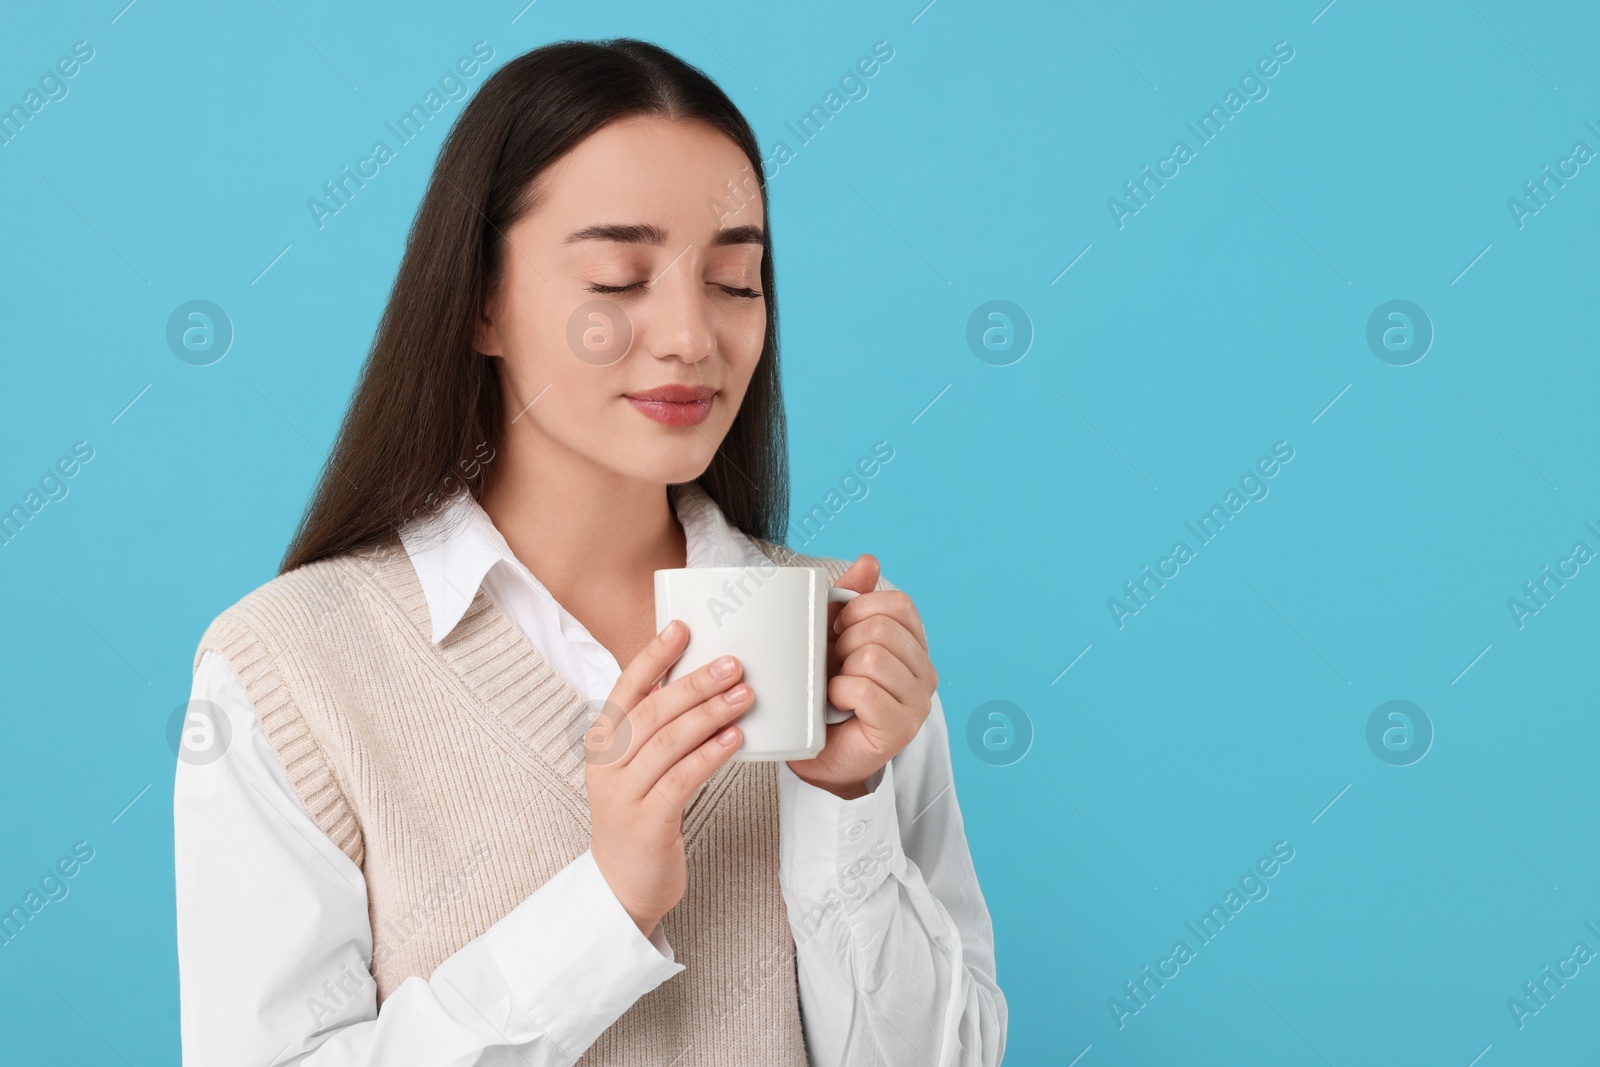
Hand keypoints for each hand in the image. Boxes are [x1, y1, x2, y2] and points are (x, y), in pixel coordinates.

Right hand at [586, 619, 749, 937]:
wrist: (622, 887)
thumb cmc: (641, 817)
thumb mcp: (639, 768)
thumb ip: (660, 729)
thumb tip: (704, 681)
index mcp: (602, 743)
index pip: (626, 689)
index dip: (653, 656)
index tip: (682, 628)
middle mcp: (606, 765)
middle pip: (651, 712)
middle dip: (694, 683)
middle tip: (734, 662)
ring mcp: (623, 795)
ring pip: (668, 742)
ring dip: (709, 714)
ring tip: (745, 695)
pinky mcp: (646, 823)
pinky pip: (681, 780)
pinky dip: (710, 755)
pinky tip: (735, 739)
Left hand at [786, 554, 936, 799]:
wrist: (818, 753)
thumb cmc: (826, 693)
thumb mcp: (834, 636)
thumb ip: (851, 597)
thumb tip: (868, 560)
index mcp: (915, 645)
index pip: (898, 604)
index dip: (858, 610)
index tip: (838, 632)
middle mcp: (926, 672)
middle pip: (882, 629)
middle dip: (844, 643)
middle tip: (835, 667)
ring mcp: (918, 702)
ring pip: (873, 657)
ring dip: (841, 671)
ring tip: (836, 688)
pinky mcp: (900, 727)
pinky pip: (864, 689)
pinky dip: (839, 693)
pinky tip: (837, 705)